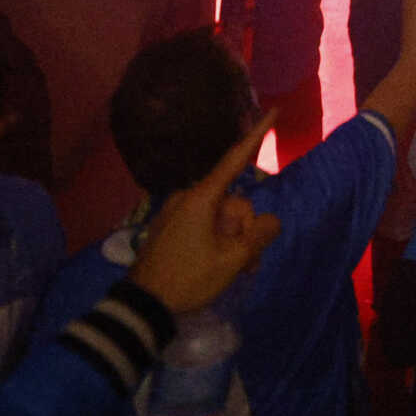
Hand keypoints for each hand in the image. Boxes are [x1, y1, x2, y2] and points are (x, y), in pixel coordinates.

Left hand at [128, 112, 284, 312]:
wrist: (142, 305)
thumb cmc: (188, 278)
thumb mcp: (232, 260)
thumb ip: (258, 235)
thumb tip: (270, 221)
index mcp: (202, 198)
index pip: (236, 159)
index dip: (257, 134)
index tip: (273, 110)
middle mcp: (188, 198)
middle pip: (235, 202)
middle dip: (247, 229)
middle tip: (247, 263)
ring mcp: (177, 213)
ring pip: (222, 218)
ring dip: (235, 240)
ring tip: (236, 271)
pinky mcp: (171, 228)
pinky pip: (206, 226)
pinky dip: (219, 242)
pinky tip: (221, 266)